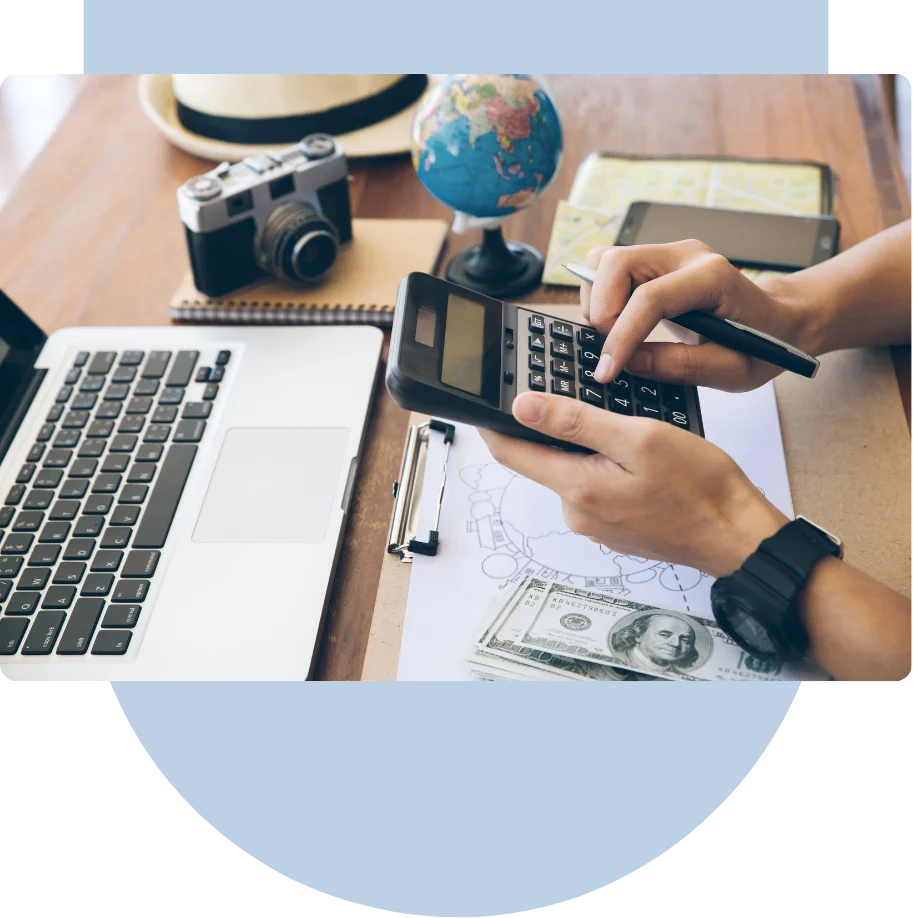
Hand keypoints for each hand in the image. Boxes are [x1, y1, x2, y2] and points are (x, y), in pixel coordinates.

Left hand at [479, 391, 788, 577]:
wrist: (738, 536)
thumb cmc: (700, 489)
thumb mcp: (637, 439)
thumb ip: (576, 422)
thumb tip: (524, 407)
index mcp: (576, 488)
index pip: (510, 453)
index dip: (492, 423)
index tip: (482, 401)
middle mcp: (577, 512)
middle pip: (542, 461)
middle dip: (549, 429)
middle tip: (572, 395)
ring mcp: (596, 523)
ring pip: (573, 472)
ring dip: (584, 447)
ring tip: (618, 425)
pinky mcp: (615, 527)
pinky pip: (596, 488)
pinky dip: (604, 466)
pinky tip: (633, 456)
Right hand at [580, 240, 825, 390]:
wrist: (779, 320)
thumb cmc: (762, 345)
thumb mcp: (731, 370)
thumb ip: (679, 366)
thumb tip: (629, 362)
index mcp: (713, 277)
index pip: (650, 298)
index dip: (621, 337)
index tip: (606, 371)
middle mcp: (686, 254)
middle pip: (616, 263)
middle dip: (602, 311)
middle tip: (609, 350)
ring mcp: (668, 254)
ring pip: (605, 261)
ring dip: (597, 302)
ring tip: (613, 338)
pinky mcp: (654, 262)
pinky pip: (609, 269)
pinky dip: (600, 297)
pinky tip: (617, 325)